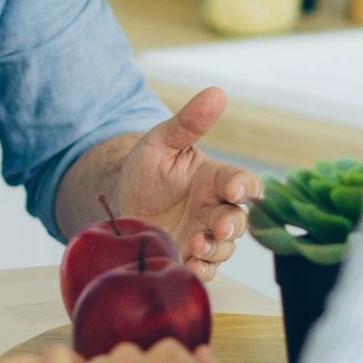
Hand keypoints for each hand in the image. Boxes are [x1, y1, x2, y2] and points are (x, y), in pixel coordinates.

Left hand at [117, 88, 260, 280]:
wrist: (118, 200)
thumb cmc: (145, 168)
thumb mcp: (161, 142)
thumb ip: (188, 123)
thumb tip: (217, 92)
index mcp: (214, 179)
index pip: (242, 182)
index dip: (244, 187)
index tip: (234, 190)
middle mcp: (214, 209)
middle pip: (239, 220)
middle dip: (232, 226)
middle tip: (216, 227)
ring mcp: (203, 235)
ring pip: (224, 248)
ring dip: (215, 249)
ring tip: (195, 245)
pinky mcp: (188, 256)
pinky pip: (205, 269)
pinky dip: (202, 270)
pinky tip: (190, 266)